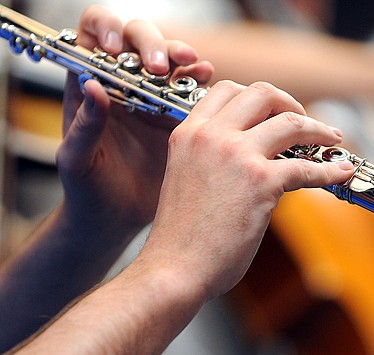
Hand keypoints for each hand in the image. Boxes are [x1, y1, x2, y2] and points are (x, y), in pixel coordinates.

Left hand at [57, 5, 213, 238]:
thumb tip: (92, 86)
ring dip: (183, 57)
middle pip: (139, 41)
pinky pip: (193, 91)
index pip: (95, 36)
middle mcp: (125, 87)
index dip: (106, 29)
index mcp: (92, 88)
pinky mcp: (179, 119)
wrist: (118, 218)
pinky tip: (207, 82)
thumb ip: (84, 125)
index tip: (117, 48)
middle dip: (153, 43)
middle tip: (161, 65)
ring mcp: (154, 101)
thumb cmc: (87, 189)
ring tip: (194, 66)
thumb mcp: (77, 159)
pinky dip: (202, 81)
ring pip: (171, 62)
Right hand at [139, 81, 353, 301]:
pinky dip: (329, 170)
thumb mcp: (187, 178)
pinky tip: (340, 173)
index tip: (276, 111)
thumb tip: (254, 155)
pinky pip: (306, 166)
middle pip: (262, 93)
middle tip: (305, 121)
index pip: (227, 89)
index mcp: (188, 133)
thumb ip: (212, 157)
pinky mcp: (260, 181)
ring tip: (332, 139)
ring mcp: (236, 154)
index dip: (258, 97)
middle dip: (291, 103)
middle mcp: (211, 135)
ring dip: (318, 129)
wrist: (175, 268)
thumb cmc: (181, 236)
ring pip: (290, 122)